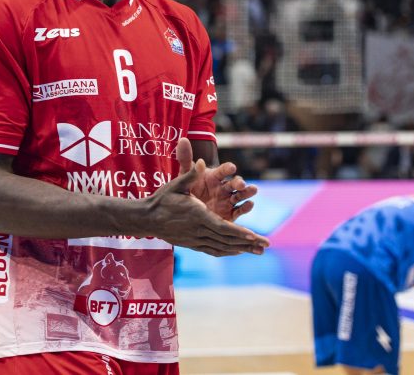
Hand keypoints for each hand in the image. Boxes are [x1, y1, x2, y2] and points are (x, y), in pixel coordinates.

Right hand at [146, 159, 269, 256]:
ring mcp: (195, 239)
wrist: (147, 218)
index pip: (222, 227)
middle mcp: (198, 230)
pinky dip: (227, 251)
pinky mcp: (192, 244)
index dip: (239, 232)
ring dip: (241, 249)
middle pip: (227, 239)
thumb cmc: (162, 198)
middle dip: (248, 243)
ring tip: (258, 252)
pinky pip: (213, 250)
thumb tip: (200, 162)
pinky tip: (238, 252)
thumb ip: (190, 174)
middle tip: (266, 245)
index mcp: (197, 215)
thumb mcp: (176, 183)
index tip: (253, 235)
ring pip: (222, 246)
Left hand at [175, 138, 257, 221]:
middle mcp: (223, 187)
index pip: (223, 171)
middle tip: (241, 183)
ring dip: (247, 192)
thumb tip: (183, 139)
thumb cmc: (187, 188)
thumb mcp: (184, 174)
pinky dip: (245, 207)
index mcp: (214, 176)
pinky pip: (238, 210)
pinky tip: (250, 204)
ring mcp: (227, 200)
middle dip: (239, 182)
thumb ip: (185, 158)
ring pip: (240, 195)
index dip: (227, 168)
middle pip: (234, 183)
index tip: (231, 167)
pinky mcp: (229, 214)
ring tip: (254, 189)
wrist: (187, 209)